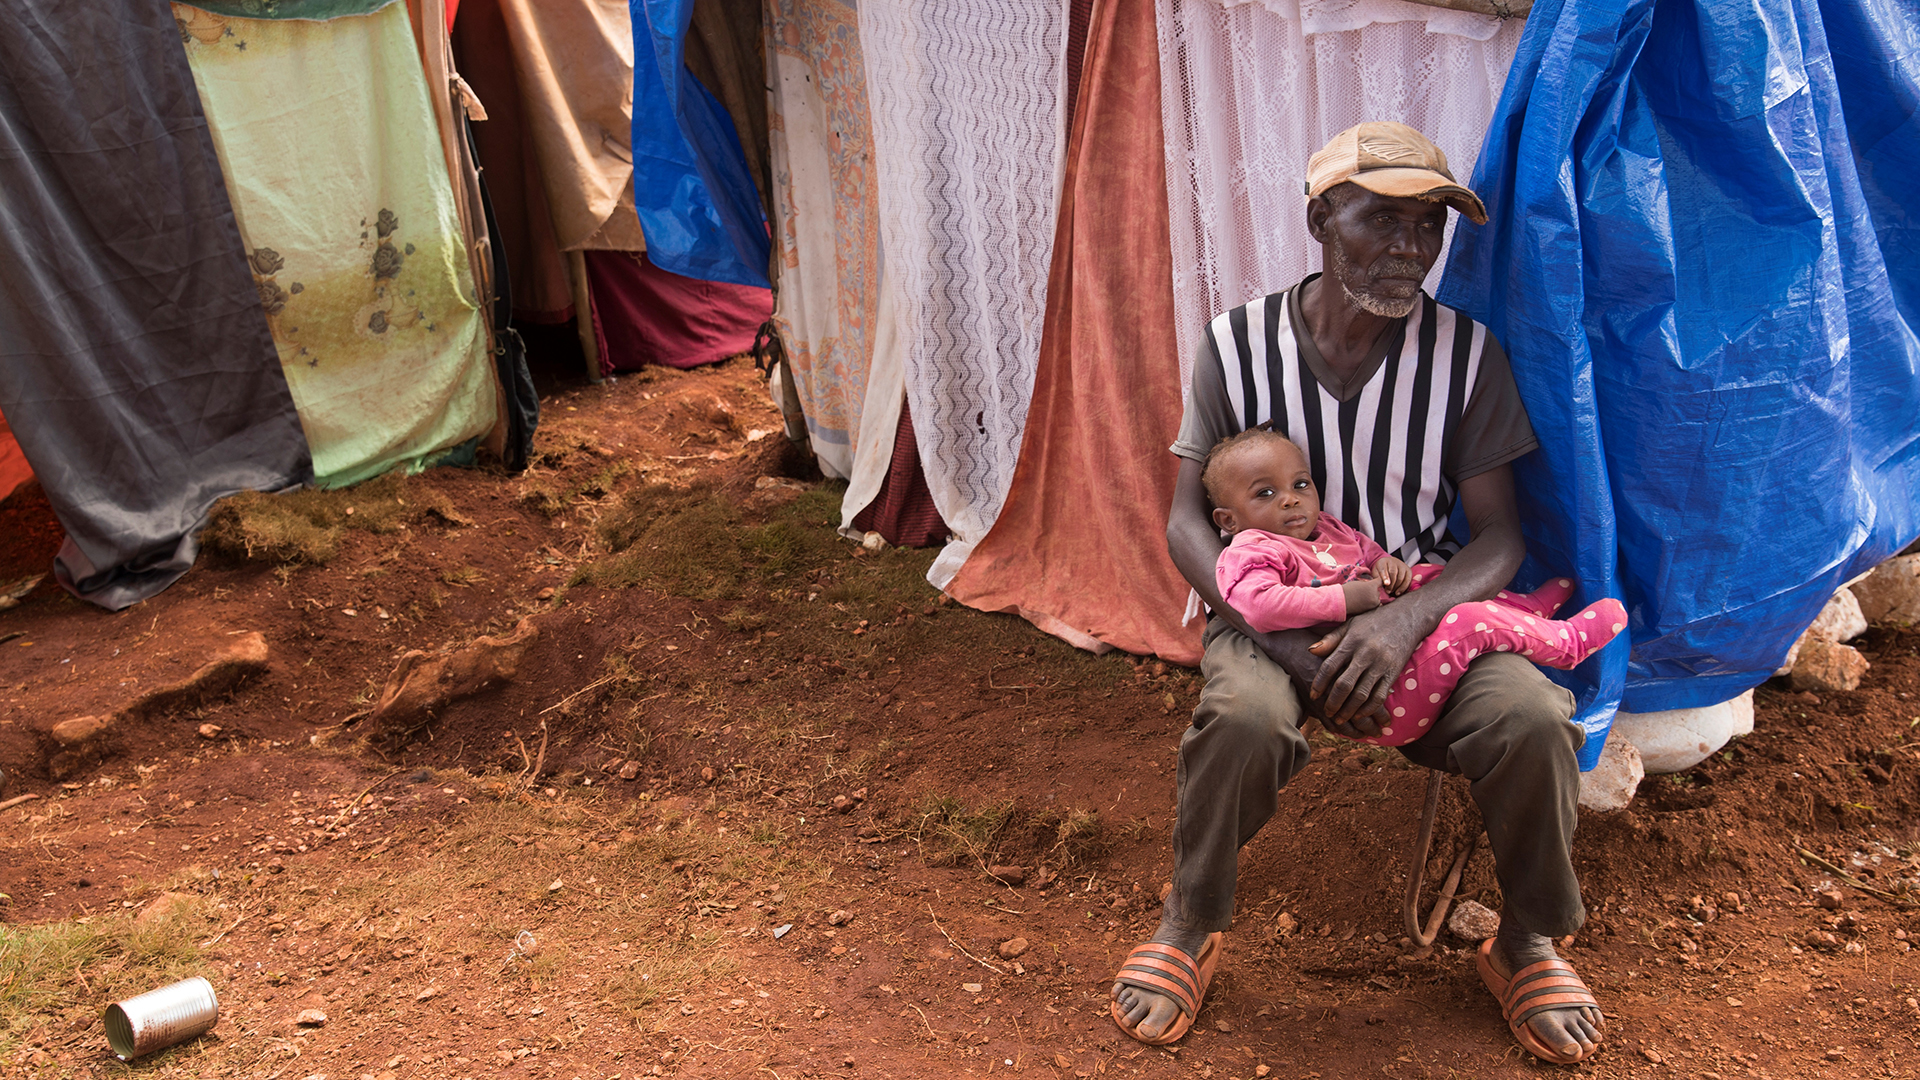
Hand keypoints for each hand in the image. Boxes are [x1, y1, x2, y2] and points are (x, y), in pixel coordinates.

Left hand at [1307, 604, 1425, 731]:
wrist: (1407, 617)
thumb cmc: (1373, 621)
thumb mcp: (1350, 625)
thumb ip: (1331, 639)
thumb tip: (1310, 651)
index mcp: (1351, 642)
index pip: (1330, 666)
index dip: (1319, 683)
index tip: (1313, 696)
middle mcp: (1365, 654)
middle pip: (1344, 684)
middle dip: (1333, 702)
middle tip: (1326, 712)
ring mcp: (1380, 664)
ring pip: (1361, 694)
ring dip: (1349, 710)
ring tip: (1340, 718)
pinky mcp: (1393, 672)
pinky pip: (1380, 695)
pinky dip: (1369, 708)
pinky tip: (1360, 714)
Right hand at [1341, 579, 1382, 615]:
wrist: (1341, 602)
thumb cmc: (1348, 590)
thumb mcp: (1358, 583)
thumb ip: (1367, 584)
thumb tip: (1371, 585)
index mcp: (1372, 586)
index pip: (1380, 581)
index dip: (1378, 580)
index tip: (1376, 581)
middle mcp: (1375, 594)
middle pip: (1378, 591)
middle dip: (1373, 590)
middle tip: (1364, 591)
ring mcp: (1373, 603)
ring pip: (1377, 598)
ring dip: (1373, 597)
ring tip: (1363, 597)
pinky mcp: (1371, 609)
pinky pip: (1374, 604)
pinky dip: (1371, 603)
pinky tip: (1363, 601)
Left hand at [1373, 556, 1411, 595]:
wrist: (1390, 565)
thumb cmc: (1382, 571)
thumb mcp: (1376, 572)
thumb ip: (1377, 577)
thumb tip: (1379, 584)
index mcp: (1383, 561)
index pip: (1383, 569)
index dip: (1385, 577)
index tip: (1386, 584)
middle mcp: (1394, 561)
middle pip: (1393, 573)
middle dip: (1391, 584)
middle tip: (1387, 591)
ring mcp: (1402, 565)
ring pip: (1401, 577)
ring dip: (1396, 586)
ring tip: (1392, 592)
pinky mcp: (1408, 570)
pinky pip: (1408, 580)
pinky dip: (1403, 587)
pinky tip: (1399, 592)